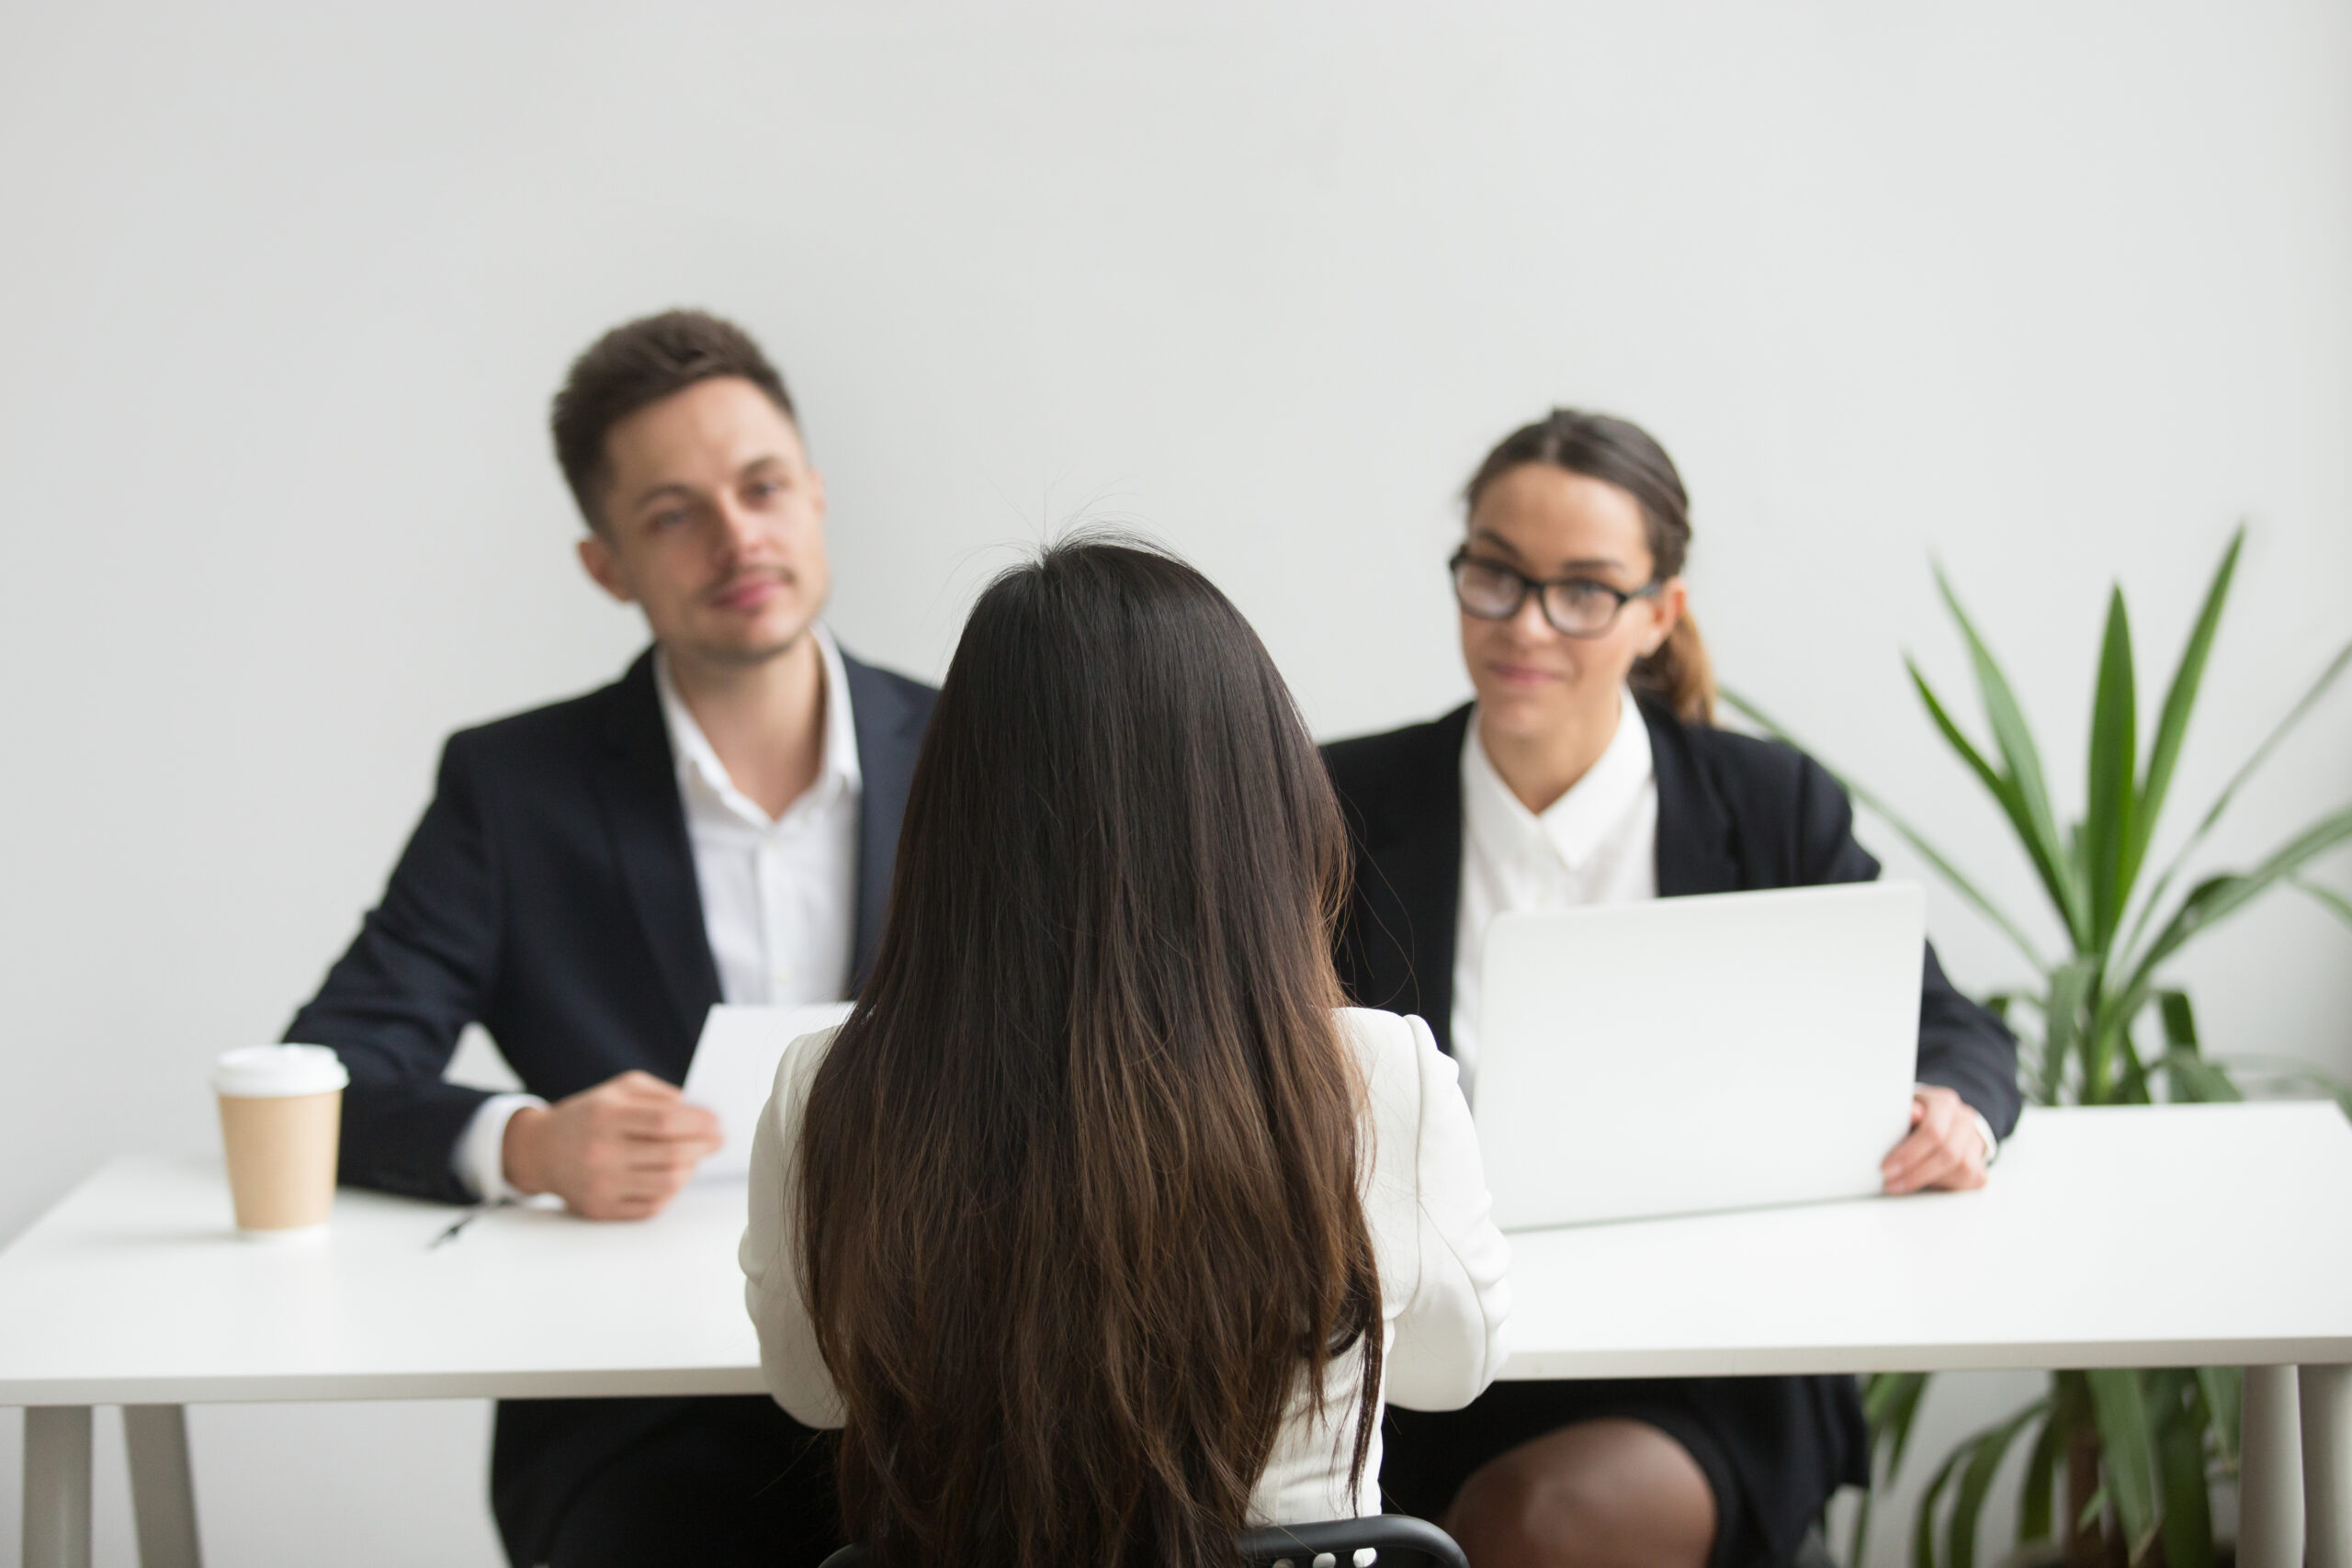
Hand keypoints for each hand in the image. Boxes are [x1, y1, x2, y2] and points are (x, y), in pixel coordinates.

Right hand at [502, 1070, 721, 1219]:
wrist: (540, 1151)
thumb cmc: (589, 1115)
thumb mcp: (618, 1089)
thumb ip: (659, 1095)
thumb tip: (699, 1111)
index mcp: (606, 1115)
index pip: (666, 1121)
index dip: (699, 1123)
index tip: (717, 1122)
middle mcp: (602, 1152)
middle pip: (672, 1155)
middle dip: (704, 1147)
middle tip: (717, 1141)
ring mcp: (601, 1185)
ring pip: (667, 1184)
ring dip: (690, 1169)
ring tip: (694, 1158)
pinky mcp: (601, 1209)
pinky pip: (652, 1206)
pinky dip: (671, 1191)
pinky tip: (672, 1176)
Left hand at [1881, 1085, 1989, 1195]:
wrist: (1940, 1120)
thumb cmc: (1913, 1116)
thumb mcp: (1903, 1108)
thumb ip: (1905, 1111)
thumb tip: (1913, 1113)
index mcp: (1944, 1103)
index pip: (1933, 1132)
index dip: (1909, 1154)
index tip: (1886, 1168)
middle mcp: (1965, 1120)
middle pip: (1948, 1153)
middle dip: (1916, 1173)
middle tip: (1891, 1184)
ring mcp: (1976, 1141)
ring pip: (1963, 1169)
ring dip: (1930, 1181)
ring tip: (1902, 1185)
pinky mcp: (1981, 1163)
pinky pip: (1970, 1180)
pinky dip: (1947, 1186)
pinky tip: (1925, 1185)